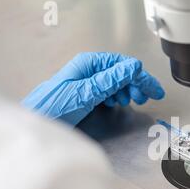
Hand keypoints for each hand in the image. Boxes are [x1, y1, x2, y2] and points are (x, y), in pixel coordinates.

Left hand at [22, 52, 164, 125]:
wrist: (36, 124)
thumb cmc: (54, 108)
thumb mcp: (86, 93)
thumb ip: (110, 80)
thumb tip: (133, 67)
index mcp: (89, 65)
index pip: (123, 65)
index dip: (141, 76)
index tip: (154, 89)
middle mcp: (88, 71)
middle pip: (120, 73)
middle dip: (136, 84)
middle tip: (148, 98)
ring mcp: (86, 83)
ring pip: (115, 83)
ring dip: (127, 91)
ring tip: (133, 101)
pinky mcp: (84, 96)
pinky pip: (106, 92)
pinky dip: (116, 97)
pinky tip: (117, 103)